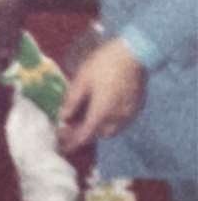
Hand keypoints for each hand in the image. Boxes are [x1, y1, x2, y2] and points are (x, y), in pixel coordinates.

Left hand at [57, 36, 145, 153]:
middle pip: (99, 134)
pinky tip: (102, 111)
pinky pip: (121, 122)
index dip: (73, 143)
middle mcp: (118, 117)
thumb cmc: (104, 64)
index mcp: (102, 112)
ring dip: (98, 129)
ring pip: (112, 130)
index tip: (63, 147)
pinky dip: (109, 122)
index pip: (85, 135)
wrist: (133, 53)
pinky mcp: (137, 107)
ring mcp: (130, 113)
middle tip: (71, 127)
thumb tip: (63, 117)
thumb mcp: (82, 79)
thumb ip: (72, 100)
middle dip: (85, 134)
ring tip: (84, 119)